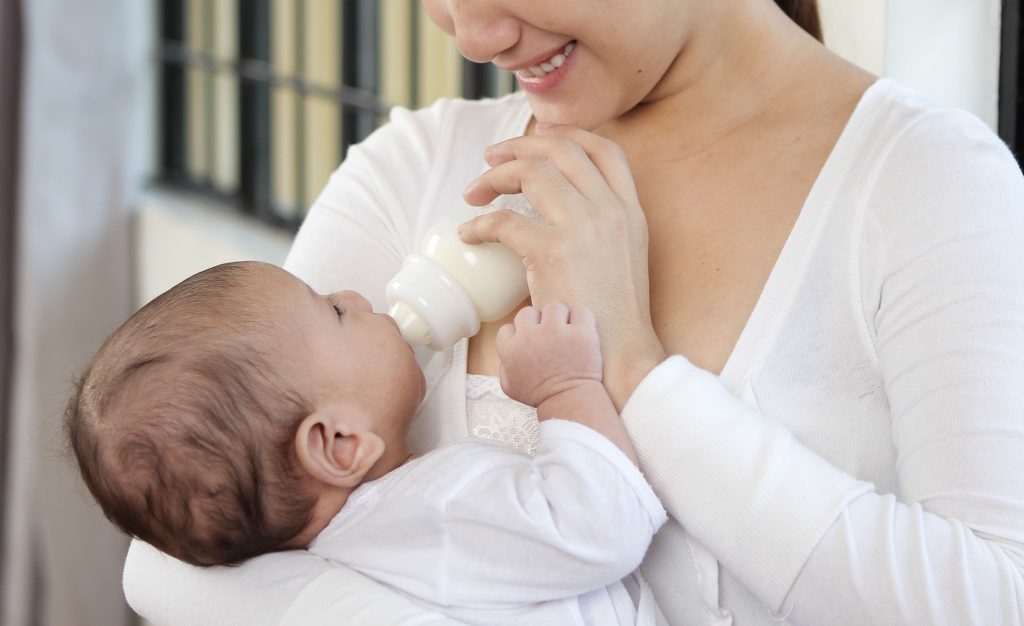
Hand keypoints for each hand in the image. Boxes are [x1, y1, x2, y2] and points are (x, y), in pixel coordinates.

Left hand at [460, 124, 666, 408]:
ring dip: (495, 176)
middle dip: (520, 146)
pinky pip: (506, 221)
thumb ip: (600, 231)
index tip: (539, 139)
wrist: (619, 355)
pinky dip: (480, 224)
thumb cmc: (610, 320)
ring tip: (474, 193)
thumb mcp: (621, 262)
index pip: (605, 149)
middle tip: (490, 158)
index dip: (568, 136)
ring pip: (533, 172)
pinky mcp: (555, 251)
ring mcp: (585, 228)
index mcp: (631, 212)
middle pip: (563, 151)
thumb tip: (557, 217)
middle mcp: (612, 211)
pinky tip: (470, 235)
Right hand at [495, 302, 601, 407]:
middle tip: (549, 337)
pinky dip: (582, 319)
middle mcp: (530, 337)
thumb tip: (507, 352)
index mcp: (511, 350)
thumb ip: (503, 366)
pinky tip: (581, 332)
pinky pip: (580, 311)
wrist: (571, 402)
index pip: (508, 327)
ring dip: (560, 318)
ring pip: (554, 307)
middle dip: (538, 323)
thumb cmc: (541, 396)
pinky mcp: (581, 333)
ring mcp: (556, 333)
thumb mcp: (510, 387)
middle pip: (529, 312)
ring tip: (566, 333)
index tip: (531, 344)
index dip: (520, 335)